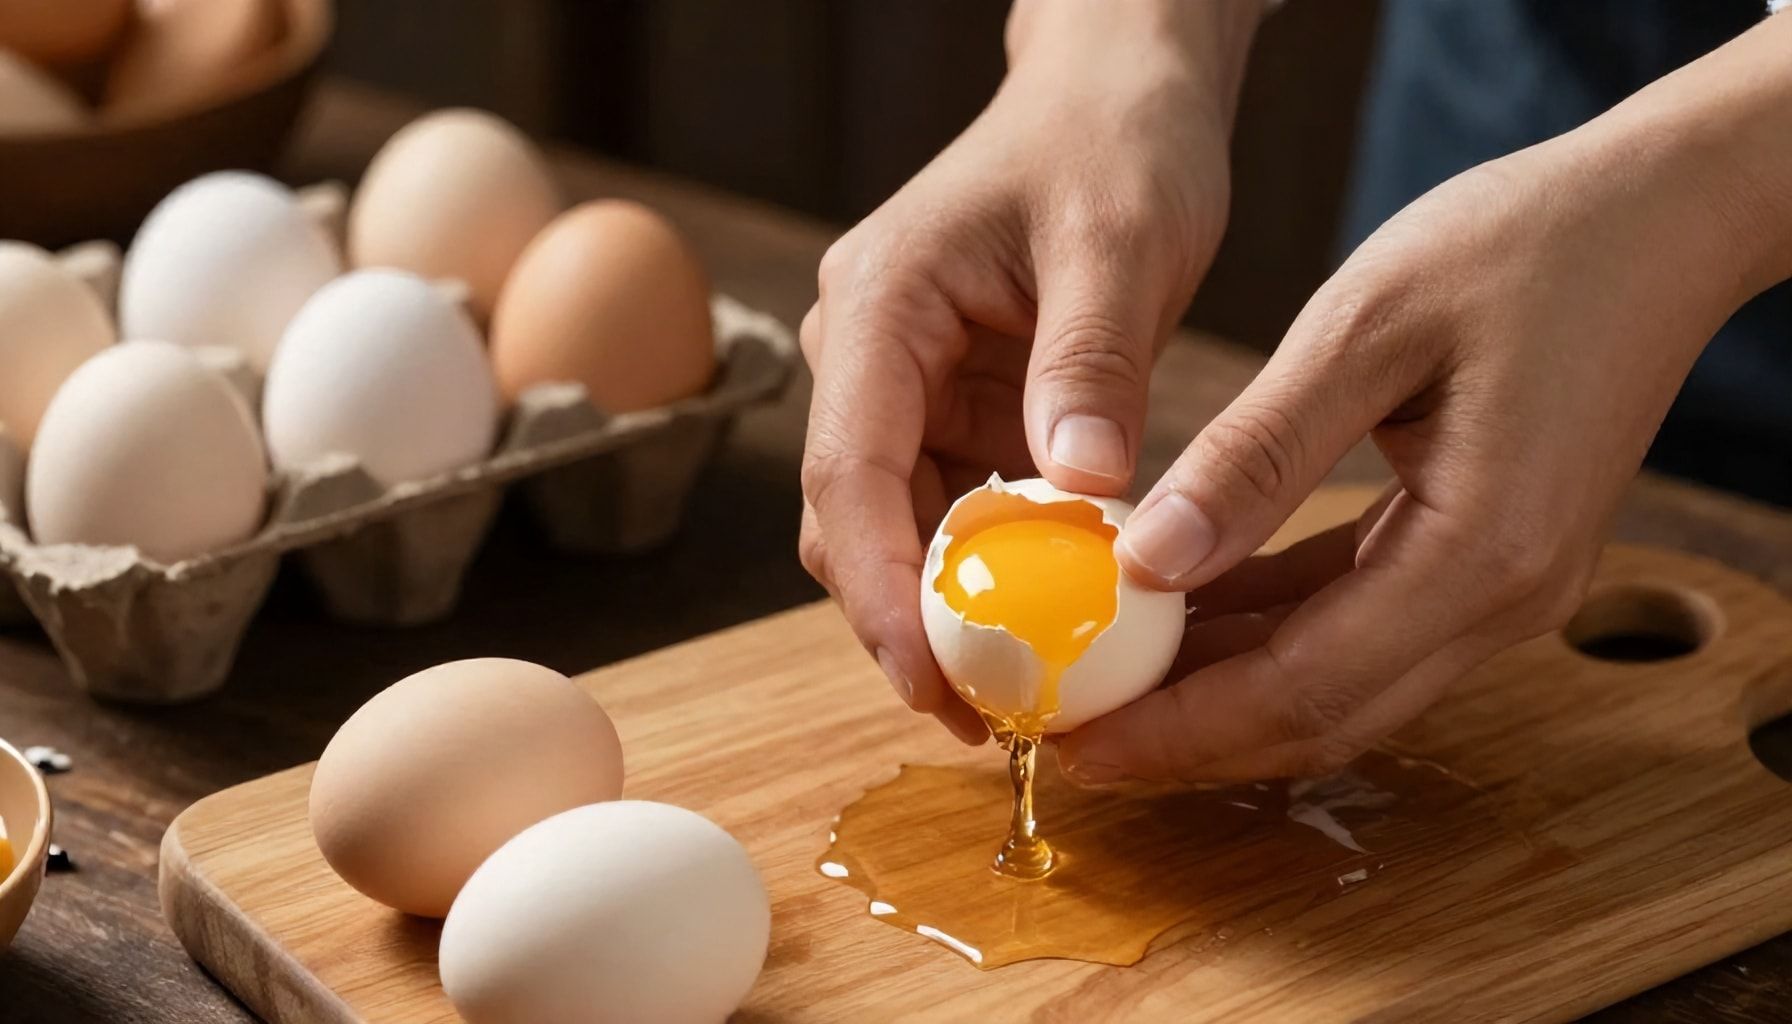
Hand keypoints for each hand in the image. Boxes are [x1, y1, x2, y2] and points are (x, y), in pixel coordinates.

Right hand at [798, 3, 1259, 741]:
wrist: (1117, 96)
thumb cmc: (1114, 142)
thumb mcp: (1120, 241)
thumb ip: (1094, 365)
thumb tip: (1084, 496)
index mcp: (880, 305)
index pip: (848, 470)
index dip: (880, 592)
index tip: (932, 683)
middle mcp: (868, 353)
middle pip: (853, 520)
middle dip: (907, 625)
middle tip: (989, 718)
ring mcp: (906, 385)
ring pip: (896, 530)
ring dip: (949, 611)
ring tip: (1024, 692)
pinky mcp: (952, 408)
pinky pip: (953, 511)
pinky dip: (991, 572)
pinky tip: (1047, 620)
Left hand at [1058, 102, 1780, 782]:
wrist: (1662, 217)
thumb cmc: (1523, 245)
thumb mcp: (1364, 329)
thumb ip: (1257, 455)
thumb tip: (1148, 560)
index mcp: (1481, 552)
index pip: (1303, 687)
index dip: (1181, 728)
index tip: (1078, 741)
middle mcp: (1503, 599)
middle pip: (1322, 715)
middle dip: (1190, 738)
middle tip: (1071, 736)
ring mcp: (1504, 587)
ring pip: (1341, 684)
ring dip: (1224, 694)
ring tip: (1110, 683)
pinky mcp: (1489, 557)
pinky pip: (1362, 626)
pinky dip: (1272, 634)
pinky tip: (1187, 612)